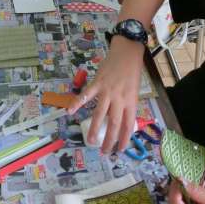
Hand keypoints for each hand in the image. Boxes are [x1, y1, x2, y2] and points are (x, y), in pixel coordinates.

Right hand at [68, 37, 142, 152]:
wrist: (127, 52)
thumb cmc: (132, 72)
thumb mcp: (135, 90)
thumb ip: (127, 104)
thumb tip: (121, 120)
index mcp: (131, 101)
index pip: (128, 124)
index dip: (125, 139)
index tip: (120, 150)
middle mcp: (120, 98)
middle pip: (114, 123)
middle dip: (109, 140)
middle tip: (104, 151)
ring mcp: (107, 90)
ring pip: (100, 113)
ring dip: (94, 128)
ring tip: (90, 140)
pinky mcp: (97, 82)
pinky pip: (86, 95)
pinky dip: (77, 103)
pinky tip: (70, 111)